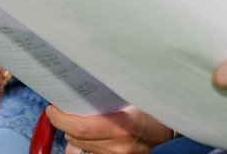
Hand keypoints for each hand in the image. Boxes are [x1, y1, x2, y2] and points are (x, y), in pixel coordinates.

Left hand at [45, 104, 172, 153]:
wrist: (173, 130)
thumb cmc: (155, 109)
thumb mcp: (135, 95)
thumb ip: (112, 93)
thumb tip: (87, 79)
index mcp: (123, 127)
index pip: (81, 128)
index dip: (61, 118)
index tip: (53, 108)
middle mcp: (118, 147)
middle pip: (76, 139)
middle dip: (64, 124)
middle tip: (62, 108)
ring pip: (79, 148)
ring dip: (73, 135)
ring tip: (75, 120)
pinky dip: (83, 145)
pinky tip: (87, 134)